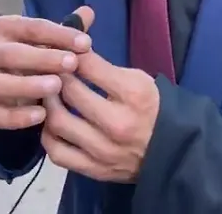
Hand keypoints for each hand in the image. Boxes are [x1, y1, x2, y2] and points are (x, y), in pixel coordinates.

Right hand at [0, 6, 94, 129]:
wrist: (26, 86)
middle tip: (71, 63)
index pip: (31, 27)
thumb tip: (88, 12)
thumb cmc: (43, 55)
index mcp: (6, 29)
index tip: (86, 43)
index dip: (60, 34)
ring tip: (56, 86)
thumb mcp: (57, 40)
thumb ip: (71, 27)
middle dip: (42, 58)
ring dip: (27, 85)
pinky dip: (17, 117)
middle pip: (9, 53)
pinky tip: (42, 115)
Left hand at [41, 50, 159, 182]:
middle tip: (50, 69)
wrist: (173, 151)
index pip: (89, 66)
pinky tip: (51, 123)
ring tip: (48, 94)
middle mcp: (117, 124)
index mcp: (133, 95)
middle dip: (55, 75)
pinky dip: (48, 135)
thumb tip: (70, 53)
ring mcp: (103, 150)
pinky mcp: (95, 170)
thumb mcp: (138, 80)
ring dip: (48, 104)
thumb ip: (104, 68)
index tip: (62, 51)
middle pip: (70, 92)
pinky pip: (58, 152)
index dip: (70, 54)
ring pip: (58, 122)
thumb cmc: (153, 108)